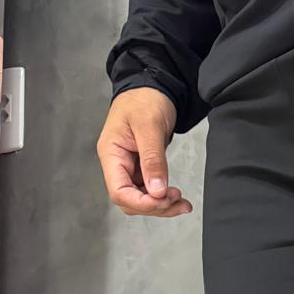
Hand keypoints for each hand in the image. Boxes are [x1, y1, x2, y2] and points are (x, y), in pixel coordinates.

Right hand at [97, 88, 193, 216]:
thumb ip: (152, 159)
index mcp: (111, 154)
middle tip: (177, 200)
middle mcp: (117, 164)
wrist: (152, 87)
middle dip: (154, 206)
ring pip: (141, 200)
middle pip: (130, 201)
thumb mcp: (149, 126)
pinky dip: (164, 197)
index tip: (163, 200)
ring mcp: (129, 168)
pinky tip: (178, 197)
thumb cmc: (144, 99)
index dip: (141, 202)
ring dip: (162, 205)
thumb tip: (157, 191)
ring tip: (182, 202)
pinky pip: (150, 191)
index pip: (119, 191)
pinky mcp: (142, 168)